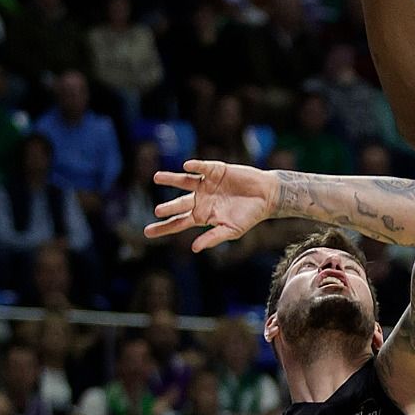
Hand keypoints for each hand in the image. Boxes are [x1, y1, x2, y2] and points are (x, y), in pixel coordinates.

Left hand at [146, 160, 280, 251]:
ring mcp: (207, 184)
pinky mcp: (215, 170)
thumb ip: (213, 238)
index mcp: (203, 215)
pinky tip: (187, 166)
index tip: (147, 232)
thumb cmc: (250, 215)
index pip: (179, 222)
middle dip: (167, 208)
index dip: (163, 227)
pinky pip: (202, 168)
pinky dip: (195, 167)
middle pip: (179, 204)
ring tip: (157, 178)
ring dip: (171, 179)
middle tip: (157, 211)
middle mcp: (201, 199)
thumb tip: (194, 248)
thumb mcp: (232, 230)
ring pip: (184, 181)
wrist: (267, 196)